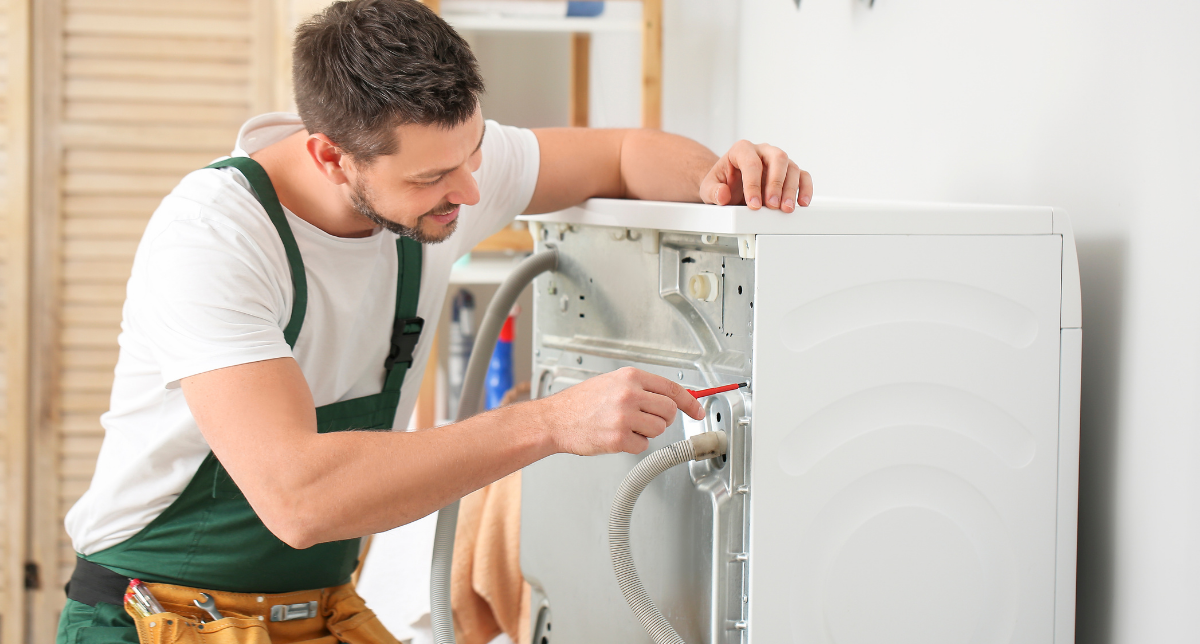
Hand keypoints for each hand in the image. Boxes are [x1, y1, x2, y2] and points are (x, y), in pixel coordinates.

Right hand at [539, 366, 704, 455]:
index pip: (672, 389)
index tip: (698, 411)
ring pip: (659, 430)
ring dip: (646, 432)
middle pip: (670, 411)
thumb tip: (673, 397)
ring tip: (624, 426)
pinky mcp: (619, 438)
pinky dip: (633, 445)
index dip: (690, 402)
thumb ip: (642, 388)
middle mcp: (629, 394)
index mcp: (630, 377)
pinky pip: (643, 446)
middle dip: (663, 419)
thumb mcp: (612, 383)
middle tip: (647, 420)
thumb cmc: (581, 402)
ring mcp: (625, 417)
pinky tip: (616, 436)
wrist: (555, 419)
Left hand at [699, 140, 812, 211]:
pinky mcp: (788, 172)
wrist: (728, 184)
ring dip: (791, 189)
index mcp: (742, 150)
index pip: (751, 163)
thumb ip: (713, 191)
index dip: (753, 185)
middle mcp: (763, 151)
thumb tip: (723, 194)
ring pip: (791, 167)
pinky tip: (802, 202)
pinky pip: (803, 176)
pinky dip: (805, 189)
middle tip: (772, 206)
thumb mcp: (708, 188)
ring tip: (786, 209)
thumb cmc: (721, 182)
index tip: (753, 204)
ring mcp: (777, 160)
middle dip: (776, 184)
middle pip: (777, 159)